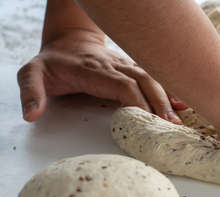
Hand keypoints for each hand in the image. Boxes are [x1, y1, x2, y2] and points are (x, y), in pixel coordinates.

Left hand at [17, 30, 186, 122]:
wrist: (67, 41)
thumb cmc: (52, 63)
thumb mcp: (31, 73)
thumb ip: (31, 92)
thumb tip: (32, 115)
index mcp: (93, 70)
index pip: (122, 85)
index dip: (138, 102)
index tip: (148, 122)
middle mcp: (115, 66)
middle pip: (144, 82)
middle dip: (159, 104)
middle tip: (171, 126)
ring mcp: (126, 66)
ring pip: (152, 79)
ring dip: (167, 98)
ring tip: (179, 119)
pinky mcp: (132, 69)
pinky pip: (154, 77)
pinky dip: (169, 90)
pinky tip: (182, 103)